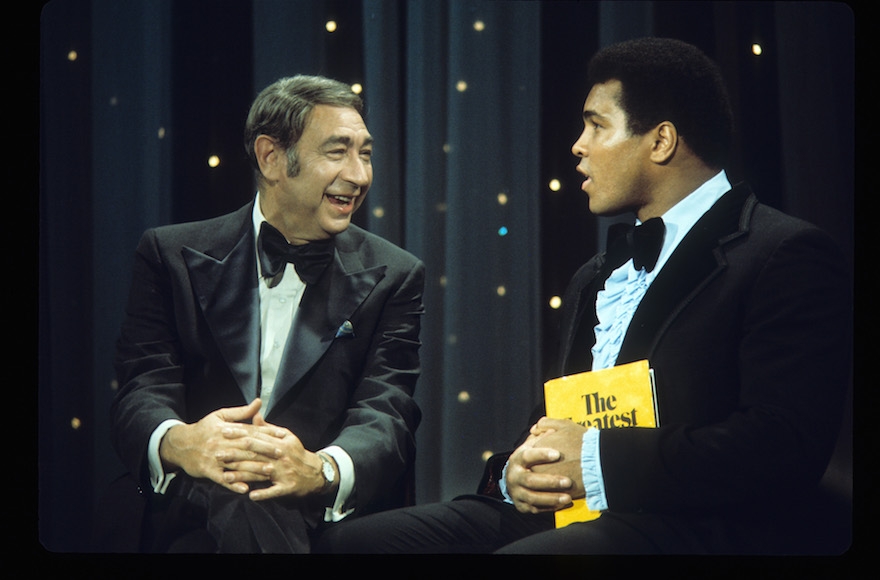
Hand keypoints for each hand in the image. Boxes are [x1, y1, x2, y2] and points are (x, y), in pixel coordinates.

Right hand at [159, 398, 270, 493]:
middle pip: (246, 447)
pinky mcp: (208, 471)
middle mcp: (221, 443)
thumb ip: (241, 411)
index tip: (283, 434)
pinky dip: (234, 484)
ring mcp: (215, 458)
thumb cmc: (203, 429)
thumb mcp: (220, 415)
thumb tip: (259, 402)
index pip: (250, 430)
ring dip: (253, 469)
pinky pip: (222, 479)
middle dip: (265, 450)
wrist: (180, 444)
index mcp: (226, 429)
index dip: (267, 432)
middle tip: (281, 454)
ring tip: (269, 472)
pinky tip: (245, 489)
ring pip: (237, 464)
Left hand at [219, 413, 333, 501]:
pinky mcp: (287, 487)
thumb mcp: (287, 436)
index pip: (256, 436)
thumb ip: (268, 428)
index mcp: (280, 443)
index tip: (223, 431)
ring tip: (226, 477)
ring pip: (261, 473)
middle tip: (217, 454)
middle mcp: (281, 456)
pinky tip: (250, 495)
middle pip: (255, 454)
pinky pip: (273, 491)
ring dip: (243, 476)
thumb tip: (255, 415)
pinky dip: (263, 493)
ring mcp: (284, 473)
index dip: (239, 434)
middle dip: (235, 454)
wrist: (316, 473)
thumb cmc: (297, 453)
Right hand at [505, 417, 586, 513]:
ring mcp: (517, 493)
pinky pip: (536, 509)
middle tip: (568, 481)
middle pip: (531, 480)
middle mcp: (514, 477)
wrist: (514, 478)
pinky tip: (562, 504)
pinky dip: (549, 507)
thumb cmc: (528, 459)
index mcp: (517, 459)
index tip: (558, 454)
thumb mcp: (531, 446)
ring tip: (568, 497)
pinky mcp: (521, 506)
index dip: (542, 454)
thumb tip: (551, 429)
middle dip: (550, 482)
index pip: (527, 456)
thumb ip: (541, 436)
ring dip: (551, 498)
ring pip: (533, 498)